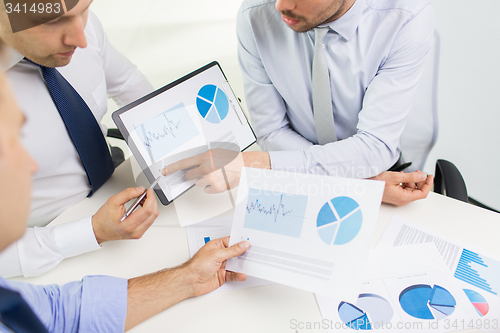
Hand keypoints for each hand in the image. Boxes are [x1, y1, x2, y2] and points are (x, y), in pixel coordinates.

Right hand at [92, 187, 158, 243]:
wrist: (98, 230)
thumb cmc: (103, 219)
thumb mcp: (113, 201)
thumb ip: (128, 194)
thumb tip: (140, 190)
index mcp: (129, 225)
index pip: (147, 210)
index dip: (150, 198)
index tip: (148, 191)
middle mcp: (135, 232)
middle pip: (153, 214)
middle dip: (152, 201)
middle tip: (147, 194)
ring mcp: (138, 233)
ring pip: (153, 217)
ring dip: (151, 206)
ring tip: (143, 199)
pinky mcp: (138, 233)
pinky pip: (149, 221)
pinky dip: (148, 212)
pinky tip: (142, 206)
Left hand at [124, 237, 248, 329]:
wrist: (190, 281)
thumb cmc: (197, 265)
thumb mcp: (217, 254)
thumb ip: (232, 250)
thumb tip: (243, 244)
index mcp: (217, 245)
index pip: (232, 241)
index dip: (242, 241)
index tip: (251, 241)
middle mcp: (220, 255)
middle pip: (236, 253)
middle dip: (245, 253)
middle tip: (255, 253)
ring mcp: (222, 265)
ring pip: (236, 264)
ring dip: (243, 265)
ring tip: (252, 264)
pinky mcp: (222, 275)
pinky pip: (233, 274)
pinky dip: (238, 275)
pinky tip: (242, 274)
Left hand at [162, 149, 269, 193]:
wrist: (244, 166)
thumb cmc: (231, 159)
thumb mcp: (214, 153)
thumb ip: (202, 158)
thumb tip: (193, 164)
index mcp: (204, 158)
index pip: (183, 164)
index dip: (172, 168)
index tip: (165, 171)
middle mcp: (206, 168)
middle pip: (189, 176)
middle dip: (193, 174)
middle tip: (203, 171)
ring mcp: (210, 179)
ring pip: (198, 183)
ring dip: (204, 180)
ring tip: (215, 175)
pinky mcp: (216, 188)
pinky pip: (207, 189)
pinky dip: (211, 187)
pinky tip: (218, 181)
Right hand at [371, 171, 433, 205]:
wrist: (366, 186)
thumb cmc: (377, 183)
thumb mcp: (396, 177)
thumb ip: (411, 177)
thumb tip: (422, 177)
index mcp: (404, 197)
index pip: (423, 193)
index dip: (428, 184)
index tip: (430, 177)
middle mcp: (402, 199)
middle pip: (417, 191)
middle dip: (420, 181)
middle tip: (420, 173)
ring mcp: (398, 198)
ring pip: (411, 190)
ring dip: (412, 181)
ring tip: (409, 174)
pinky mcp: (395, 195)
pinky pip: (404, 189)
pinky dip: (406, 182)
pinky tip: (402, 177)